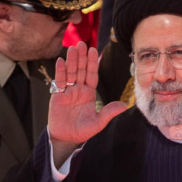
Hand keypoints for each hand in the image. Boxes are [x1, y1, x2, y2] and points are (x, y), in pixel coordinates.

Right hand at [48, 41, 126, 166]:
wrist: (66, 138)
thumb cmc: (83, 131)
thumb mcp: (98, 122)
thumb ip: (109, 112)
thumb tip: (125, 105)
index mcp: (89, 93)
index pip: (92, 75)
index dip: (92, 63)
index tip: (93, 51)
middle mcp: (79, 89)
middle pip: (81, 70)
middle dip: (82, 57)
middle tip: (82, 43)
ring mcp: (68, 91)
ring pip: (70, 72)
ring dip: (71, 60)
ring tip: (72, 48)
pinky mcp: (57, 95)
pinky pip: (59, 81)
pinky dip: (60, 71)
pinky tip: (61, 61)